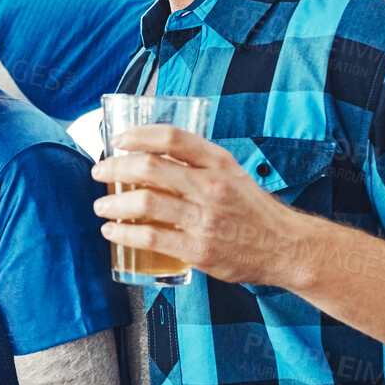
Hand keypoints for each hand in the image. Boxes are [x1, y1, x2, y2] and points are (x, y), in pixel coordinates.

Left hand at [91, 126, 303, 288]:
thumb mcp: (232, 174)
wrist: (284, 247)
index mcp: (218, 163)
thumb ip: (198, 164)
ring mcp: (204, 219)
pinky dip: (124, 233)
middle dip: (115, 168)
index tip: (118, 140)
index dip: (138, 135)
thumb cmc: (253, 210)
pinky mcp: (199, 250)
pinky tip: (113, 231)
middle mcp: (211, 187)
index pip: (171, 137)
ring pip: (144, 202)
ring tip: (101, 206)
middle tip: (100, 172)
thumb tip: (153, 155)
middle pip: (149, 167)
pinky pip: (150, 238)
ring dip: (113, 203)